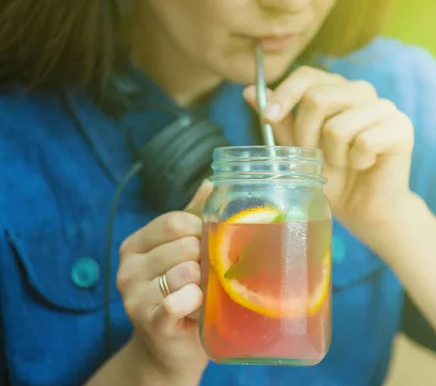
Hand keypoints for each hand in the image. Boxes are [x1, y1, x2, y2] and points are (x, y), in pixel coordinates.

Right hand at [116, 181, 212, 382]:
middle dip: (206, 260)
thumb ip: (194, 218)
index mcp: (135, 245)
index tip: (209, 248)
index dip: (201, 231)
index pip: (175, 221)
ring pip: (186, 272)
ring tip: (202, 296)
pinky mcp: (147, 320)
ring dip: (205, 285)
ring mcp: (132, 294)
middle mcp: (127, 267)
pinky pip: (176, 301)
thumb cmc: (185, 294)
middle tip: (207, 277)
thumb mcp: (186, 253)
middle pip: (184, 245)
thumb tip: (212, 183)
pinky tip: (197, 308)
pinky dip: (194, 303)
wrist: (172, 347)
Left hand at [243, 66, 413, 251]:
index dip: (285, 94)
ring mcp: (385, 107)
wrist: (365, 208)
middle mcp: (362, 91)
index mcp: (337, 89)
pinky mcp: (401, 127)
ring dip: (333, 156)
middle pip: (319, 99)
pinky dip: (356, 162)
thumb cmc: (333, 178)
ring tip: (344, 164)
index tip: (268, 118)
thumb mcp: (299, 149)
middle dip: (307, 137)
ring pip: (338, 126)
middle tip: (316, 159)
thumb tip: (249, 91)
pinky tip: (364, 166)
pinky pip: (364, 142)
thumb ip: (280, 120)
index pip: (307, 75)